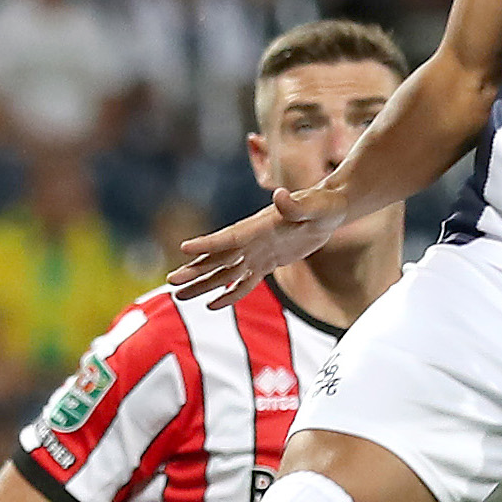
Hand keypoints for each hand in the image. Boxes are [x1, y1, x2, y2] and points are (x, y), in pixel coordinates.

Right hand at [168, 187, 347, 307]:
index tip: (184, 249)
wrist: (329, 211)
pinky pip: (244, 282)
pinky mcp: (267, 263)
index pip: (228, 238)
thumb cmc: (322, 205)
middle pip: (218, 259)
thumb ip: (295, 205)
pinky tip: (211, 306)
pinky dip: (228, 294)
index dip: (207, 244)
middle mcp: (252, 241)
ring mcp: (257, 253)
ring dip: (203, 284)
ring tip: (179, 296)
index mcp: (258, 227)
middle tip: (172, 281)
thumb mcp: (313, 205)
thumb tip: (281, 196)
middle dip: (195, 270)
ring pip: (224, 272)